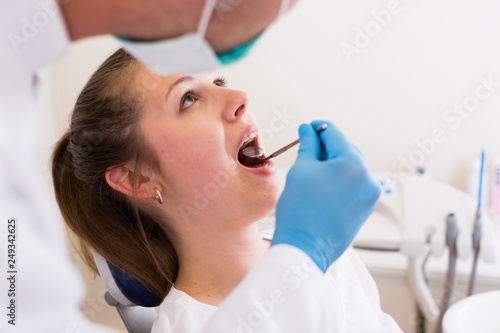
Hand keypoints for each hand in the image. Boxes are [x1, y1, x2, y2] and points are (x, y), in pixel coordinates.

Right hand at [271, 120, 380, 271]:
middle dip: (328, 146)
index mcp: (352, 164)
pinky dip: (341, 179)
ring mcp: (370, 195)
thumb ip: (308, 146)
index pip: (335, 134)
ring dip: (335, 163)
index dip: (318, 128)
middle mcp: (368, 178)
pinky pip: (355, 184)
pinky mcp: (366, 208)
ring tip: (313, 169)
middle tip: (307, 147)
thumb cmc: (300, 210)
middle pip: (347, 149)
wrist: (305, 248)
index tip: (308, 128)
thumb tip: (308, 131)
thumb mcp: (301, 170)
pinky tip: (323, 185)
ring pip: (352, 167)